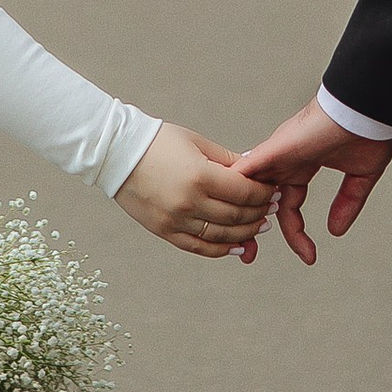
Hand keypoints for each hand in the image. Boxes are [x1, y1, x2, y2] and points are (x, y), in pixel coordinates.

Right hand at [116, 122, 273, 262]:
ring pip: (222, 236)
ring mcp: (175, 220)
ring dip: (245, 233)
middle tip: (272, 209)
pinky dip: (221, 250)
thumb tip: (255, 172)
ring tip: (259, 227)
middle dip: (259, 213)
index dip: (264, 194)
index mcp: (200, 176)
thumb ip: (228, 161)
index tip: (274, 191)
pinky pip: (199, 247)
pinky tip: (237, 246)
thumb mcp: (197, 143)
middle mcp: (189, 202)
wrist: (116, 153)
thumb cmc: (158, 141)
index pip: (245, 193)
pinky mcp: (164, 231)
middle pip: (236, 216)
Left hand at [239, 99, 391, 264]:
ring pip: (247, 188)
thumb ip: (347, 202)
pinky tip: (229, 210)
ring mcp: (277, 155)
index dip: (295, 233)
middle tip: (249, 256)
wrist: (365, 109)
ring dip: (241, 214)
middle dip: (253, 229)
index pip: (291, 207)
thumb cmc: (366, 131)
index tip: (309, 257)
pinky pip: (246, 170)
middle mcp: (285, 162)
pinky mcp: (274, 149)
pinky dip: (236, 189)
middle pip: (261, 201)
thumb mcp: (360, 176)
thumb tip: (335, 231)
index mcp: (303, 167)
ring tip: (241, 243)